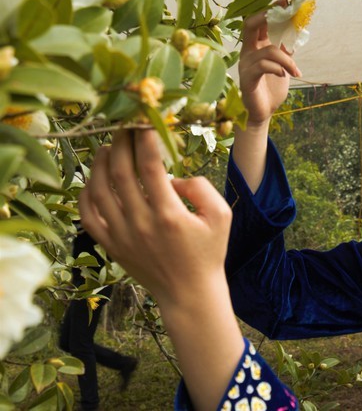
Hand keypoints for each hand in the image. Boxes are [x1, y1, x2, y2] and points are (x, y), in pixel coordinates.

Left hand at [78, 129, 231, 306]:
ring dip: (101, 163)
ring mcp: (121, 235)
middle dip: (122, 143)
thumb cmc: (208, 252)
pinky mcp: (111, 245)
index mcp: (169, 215)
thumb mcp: (222, 216)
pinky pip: (88, 215)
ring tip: (109, 147)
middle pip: (120, 173)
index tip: (145, 123)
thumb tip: (174, 176)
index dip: (145, 140)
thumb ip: (202, 188)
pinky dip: (86, 193)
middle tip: (125, 127)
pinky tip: (94, 179)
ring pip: (99, 191)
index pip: (149, 167)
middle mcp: (140, 223)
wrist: (189, 293)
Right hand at [238, 10, 300, 126]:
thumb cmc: (271, 88)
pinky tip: (284, 75)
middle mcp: (247, 51)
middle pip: (250, 24)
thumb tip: (297, 30)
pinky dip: (277, 68)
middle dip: (267, 16)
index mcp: (255, 46)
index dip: (271, 9)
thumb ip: (286, 49)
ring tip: (296, 71)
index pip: (259, 22)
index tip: (286, 0)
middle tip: (285, 12)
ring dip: (287, 59)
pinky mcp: (247, 78)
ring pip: (268, 50)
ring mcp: (245, 64)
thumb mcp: (283, 65)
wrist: (263, 113)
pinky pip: (263, 65)